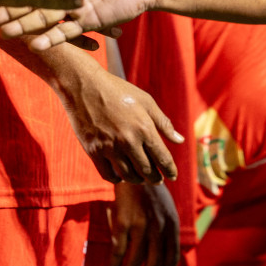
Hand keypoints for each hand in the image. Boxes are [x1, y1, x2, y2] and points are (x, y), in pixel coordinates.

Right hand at [57, 64, 182, 183]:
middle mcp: (128, 140)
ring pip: (128, 176)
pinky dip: (117, 179)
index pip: (162, 158)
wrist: (84, 85)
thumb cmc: (118, 91)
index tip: (173, 176)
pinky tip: (121, 176)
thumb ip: (163, 123)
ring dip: (137, 180)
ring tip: (141, 178)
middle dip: (155, 178)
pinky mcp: (93, 151)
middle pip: (146, 171)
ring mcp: (109, 147)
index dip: (170, 170)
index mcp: (144, 128)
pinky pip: (108, 174)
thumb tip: (180, 141)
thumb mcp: (145, 101)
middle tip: (157, 180)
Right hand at [107, 182, 180, 265]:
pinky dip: (114, 263)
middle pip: (154, 262)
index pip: (172, 257)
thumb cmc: (151, 191)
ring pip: (135, 259)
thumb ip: (168, 231)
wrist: (134, 169)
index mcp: (172, 224)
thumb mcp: (167, 209)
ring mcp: (141, 224)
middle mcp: (159, 227)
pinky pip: (119, 249)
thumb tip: (167, 257)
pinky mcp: (123, 221)